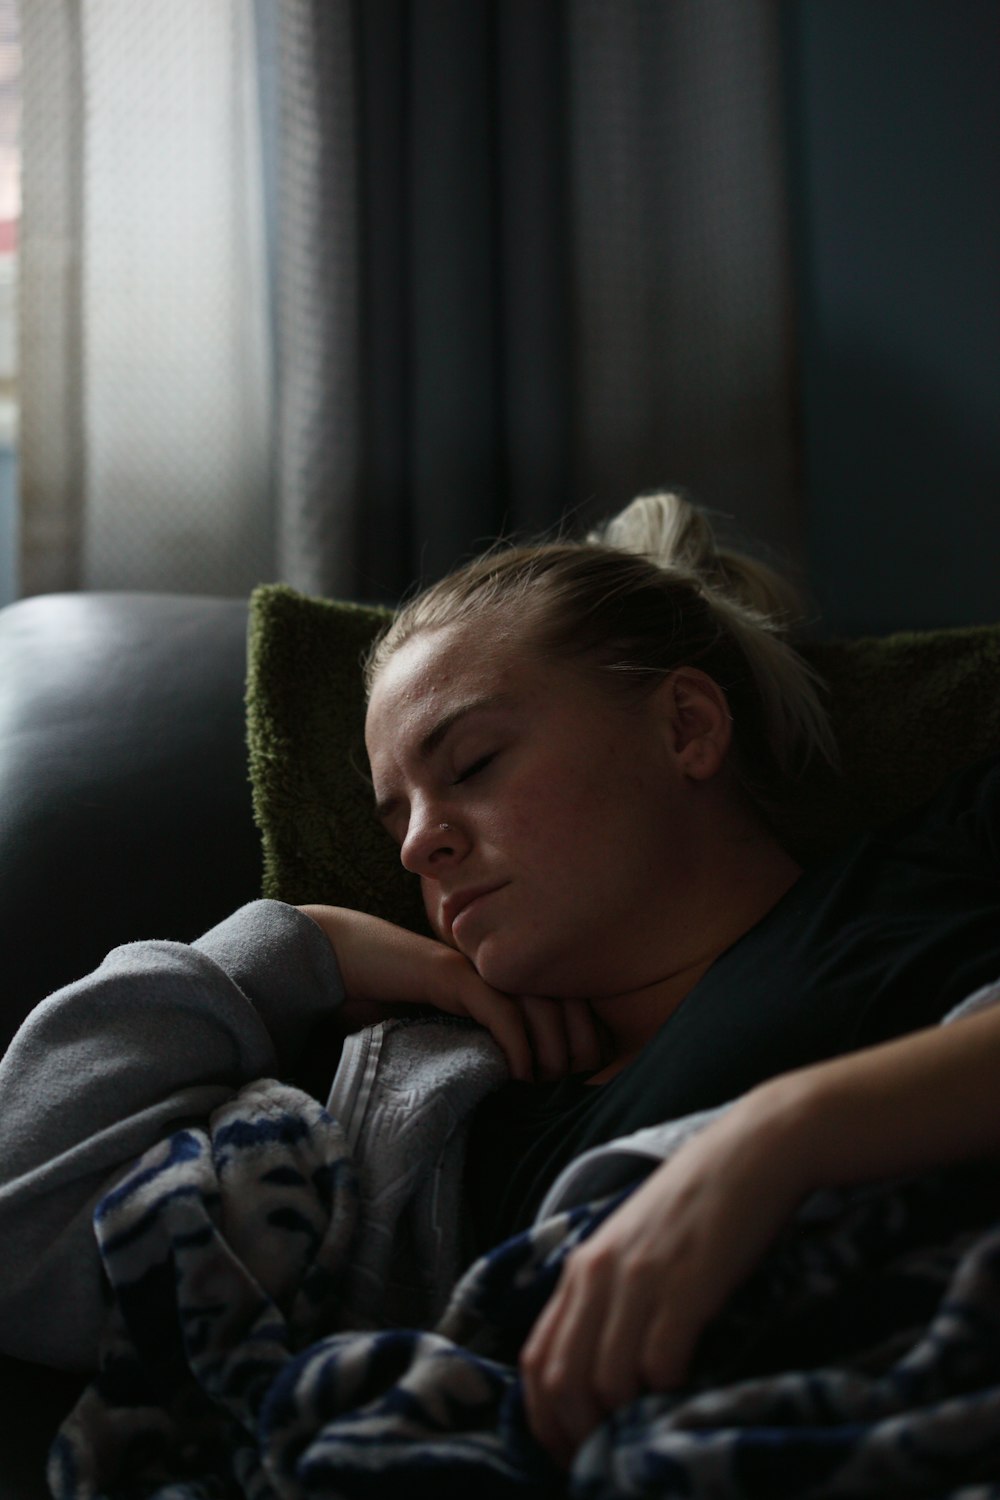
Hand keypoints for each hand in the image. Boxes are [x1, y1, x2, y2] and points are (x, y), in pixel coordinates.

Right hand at [298, 904, 607, 1081]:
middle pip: (563, 999)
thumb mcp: (438, 1024)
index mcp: (498, 974)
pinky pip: (498, 1008)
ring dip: (552, 1049)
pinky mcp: (450, 975)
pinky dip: (517, 1042)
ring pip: (539, 1004)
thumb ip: (471, 1040)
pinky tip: (520, 1074)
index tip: (583, 1075)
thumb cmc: (383, 995)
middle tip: (577, 1085)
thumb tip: (506, 1083)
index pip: (562, 999)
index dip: (582, 1034)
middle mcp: (494, 966)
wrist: (335, 959)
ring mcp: (474, 967)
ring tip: (549, 1084)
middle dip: (580, 1044)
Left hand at [519, 1082, 809, 1464]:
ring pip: (606, 1381)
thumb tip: (599, 1370)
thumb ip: (610, 1294)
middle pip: (562, 1380)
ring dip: (624, 1421)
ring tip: (647, 1433)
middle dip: (577, 1435)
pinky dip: (666, 1393)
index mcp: (582, 1267)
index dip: (544, 1420)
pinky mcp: (686, 1285)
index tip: (567, 1452)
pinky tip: (685, 1392)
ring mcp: (640, 1279)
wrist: (752, 1152)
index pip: (536, 1360)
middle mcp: (599, 1273)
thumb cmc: (699, 1204)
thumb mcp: (635, 1244)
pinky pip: (660, 1363)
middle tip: (604, 1460)